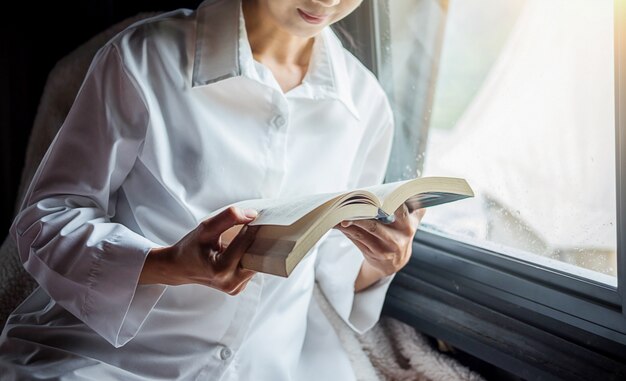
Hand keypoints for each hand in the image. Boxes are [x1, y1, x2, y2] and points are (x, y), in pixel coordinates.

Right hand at [140, 207, 258, 294]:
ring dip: (253, 248)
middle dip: (256, 240)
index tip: (255, 217)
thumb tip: (251, 215)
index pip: (246, 243)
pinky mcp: (238, 288)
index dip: (252, 227)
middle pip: (256, 256)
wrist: (179, 267)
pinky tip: (241, 250)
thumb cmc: (190, 248)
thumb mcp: (205, 229)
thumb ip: (228, 218)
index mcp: (221, 269)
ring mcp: (235, 288)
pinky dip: (249, 257)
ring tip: (244, 238)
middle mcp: (230, 282)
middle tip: (254, 226)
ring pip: (256, 263)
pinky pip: (251, 269)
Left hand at [336, 204, 425, 291]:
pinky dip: (347, 230)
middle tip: (348, 204)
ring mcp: (384, 249)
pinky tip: (339, 223)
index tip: (372, 195)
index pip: (398, 211)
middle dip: (360, 214)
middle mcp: (397, 239)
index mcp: (408, 227)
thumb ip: (416, 209)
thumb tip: (420, 192)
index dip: (385, 203)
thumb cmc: (400, 236)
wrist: (395, 263)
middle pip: (375, 224)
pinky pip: (357, 239)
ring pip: (363, 232)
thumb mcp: (412, 223)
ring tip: (338, 213)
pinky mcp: (372, 254)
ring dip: (349, 222)